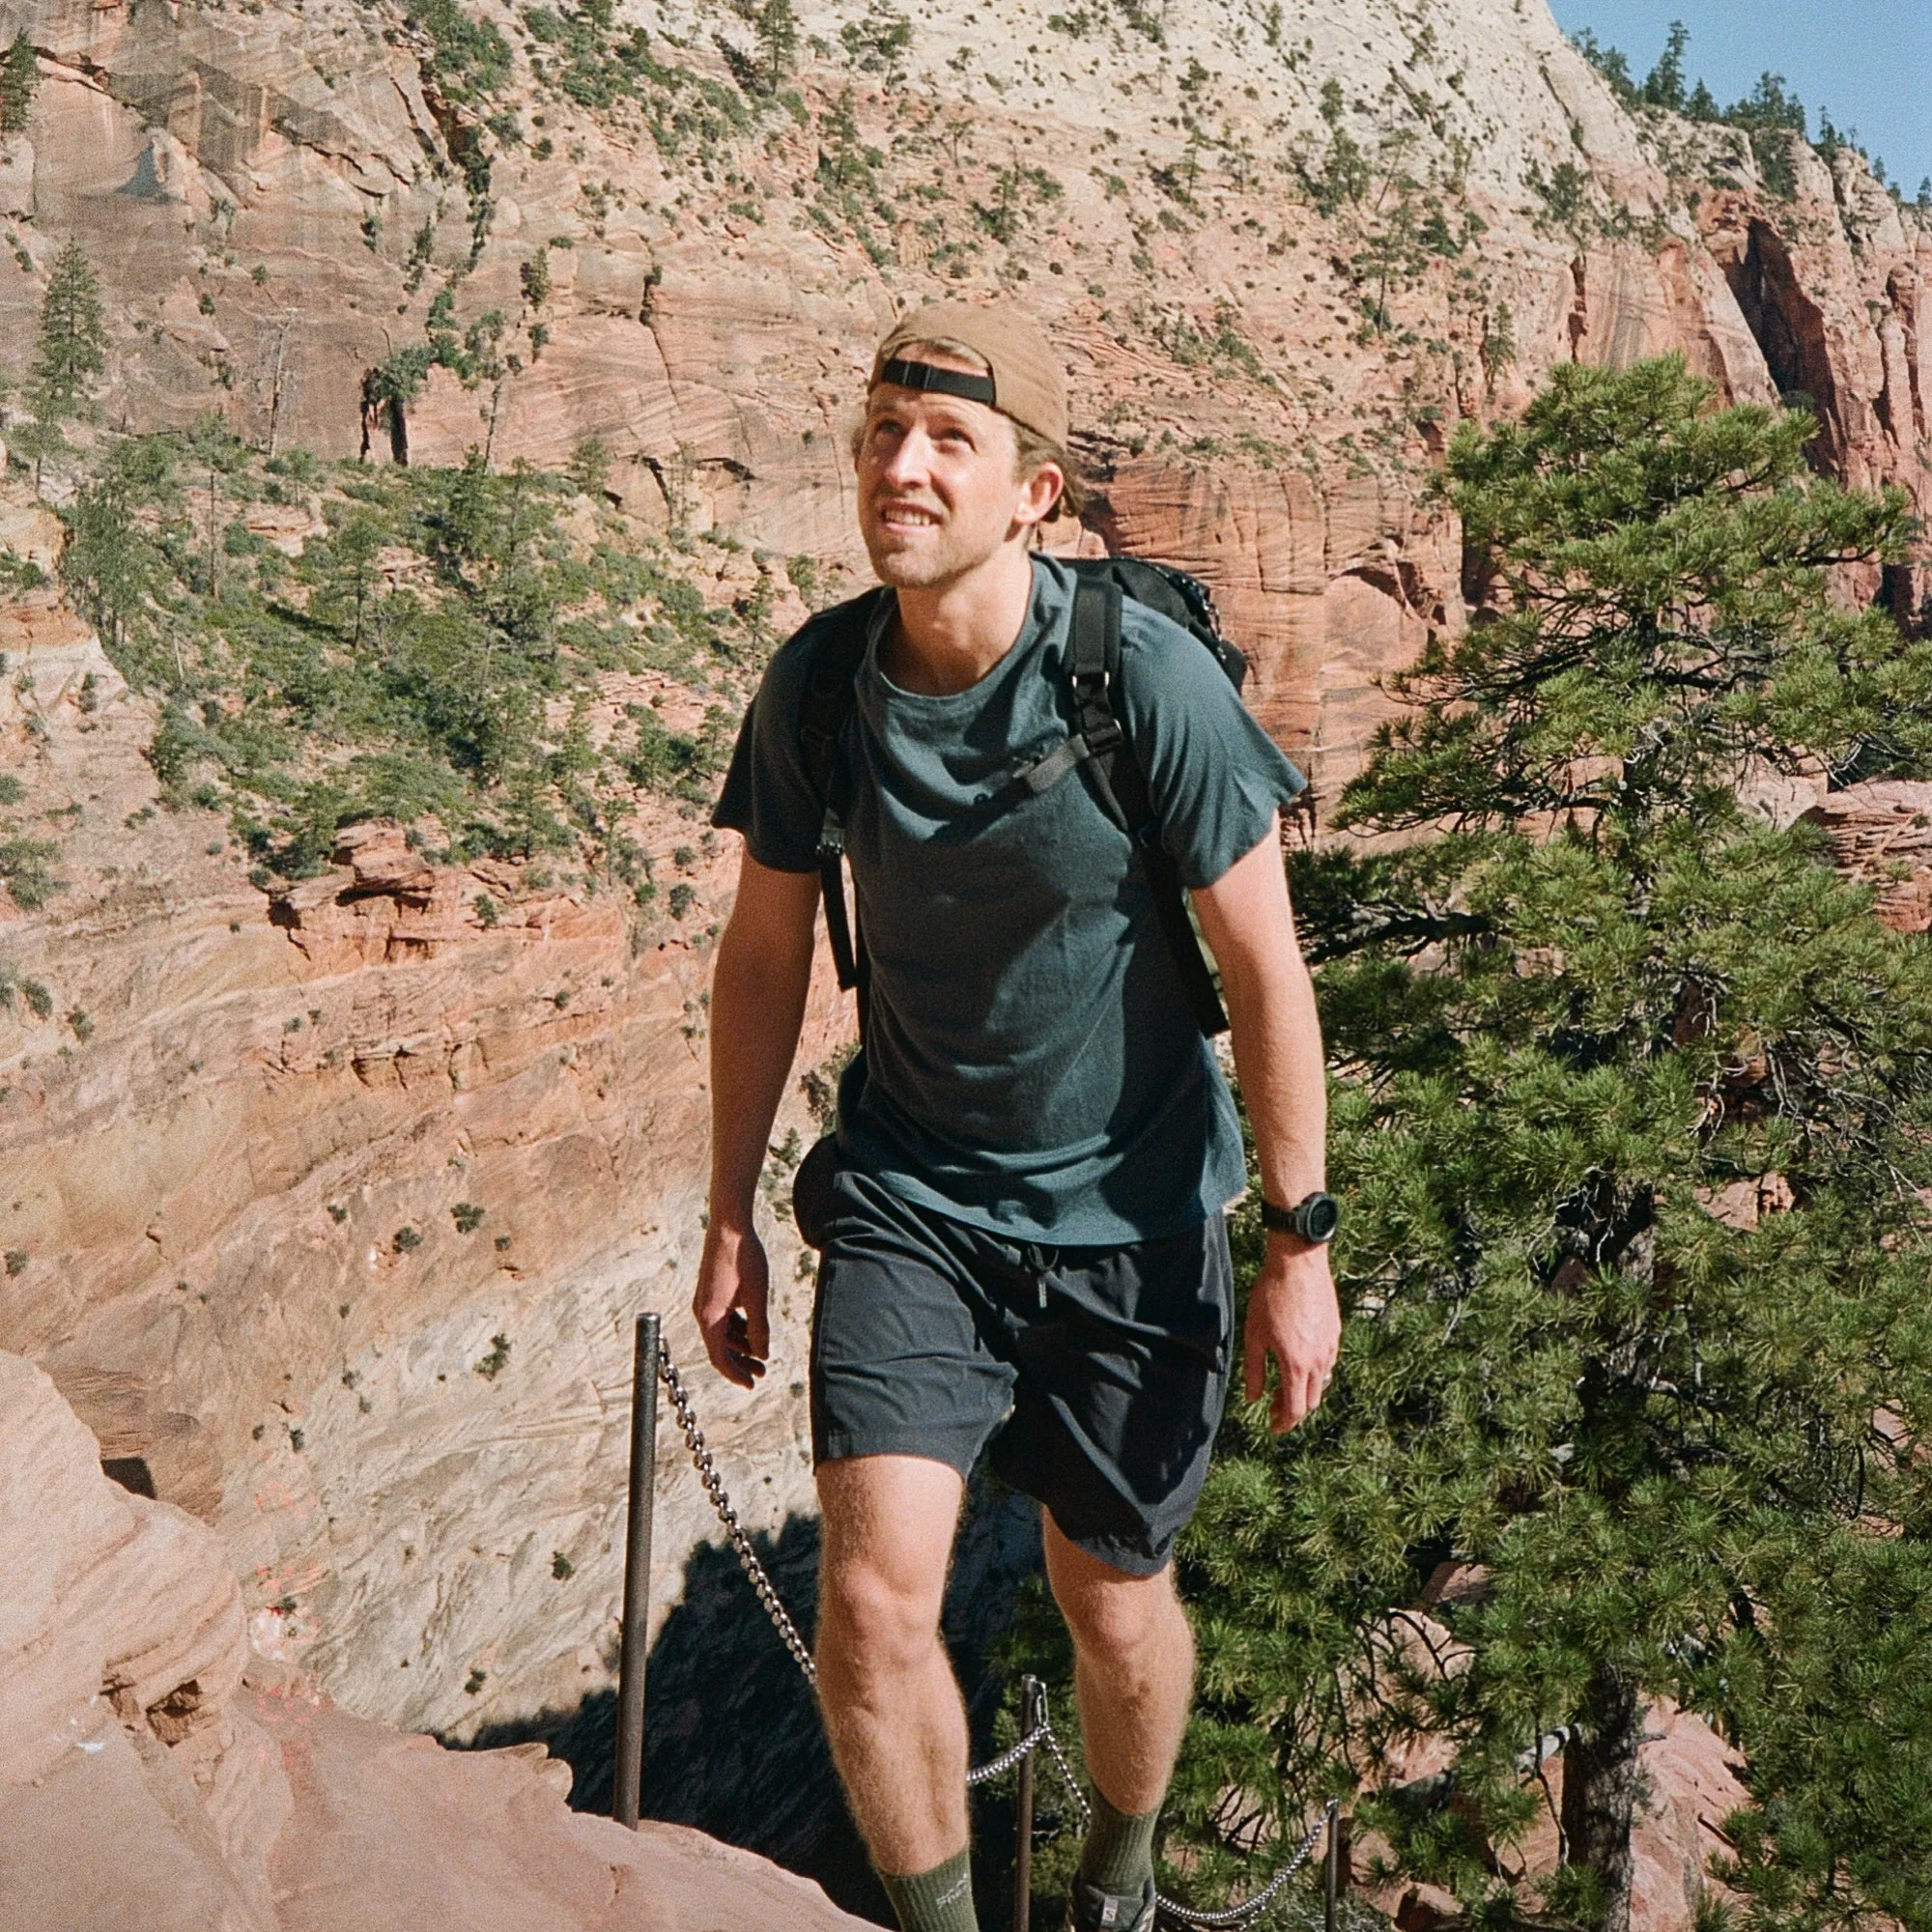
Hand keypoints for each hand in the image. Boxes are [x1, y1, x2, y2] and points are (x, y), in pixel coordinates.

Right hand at [693, 1215, 770, 1389]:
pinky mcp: (711, 1292)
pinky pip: (721, 1319)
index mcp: (710, 1317)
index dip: (735, 1374)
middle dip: (740, 1362)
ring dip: (740, 1345)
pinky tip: (752, 1329)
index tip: (751, 1385)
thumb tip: (762, 1354)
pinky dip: (736, 1329)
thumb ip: (759, 1328)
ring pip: (721, 1333)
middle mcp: (702, 1312)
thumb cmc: (744, 1258)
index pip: (719, 1358)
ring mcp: (705, 1301)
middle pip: (719, 1348)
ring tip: (761, 1353)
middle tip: (761, 1373)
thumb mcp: (757, 1297)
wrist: (729, 1226)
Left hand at [1243, 1236, 1340, 1432]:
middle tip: (1274, 1406)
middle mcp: (1319, 1360)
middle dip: (1293, 1409)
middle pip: (1312, 1400)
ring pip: (1322, 1382)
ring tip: (1285, 1384)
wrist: (1299, 1264)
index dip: (1284, 1423)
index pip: (1296, 1409)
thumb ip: (1253, 1370)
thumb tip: (1252, 1397)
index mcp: (1296, 1365)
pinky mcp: (1336, 1332)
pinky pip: (1328, 1362)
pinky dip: (1314, 1372)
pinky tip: (1299, 1361)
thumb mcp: (1254, 1335)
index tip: (1274, 1426)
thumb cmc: (1271, 1296)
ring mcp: (1331, 1346)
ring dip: (1305, 1390)